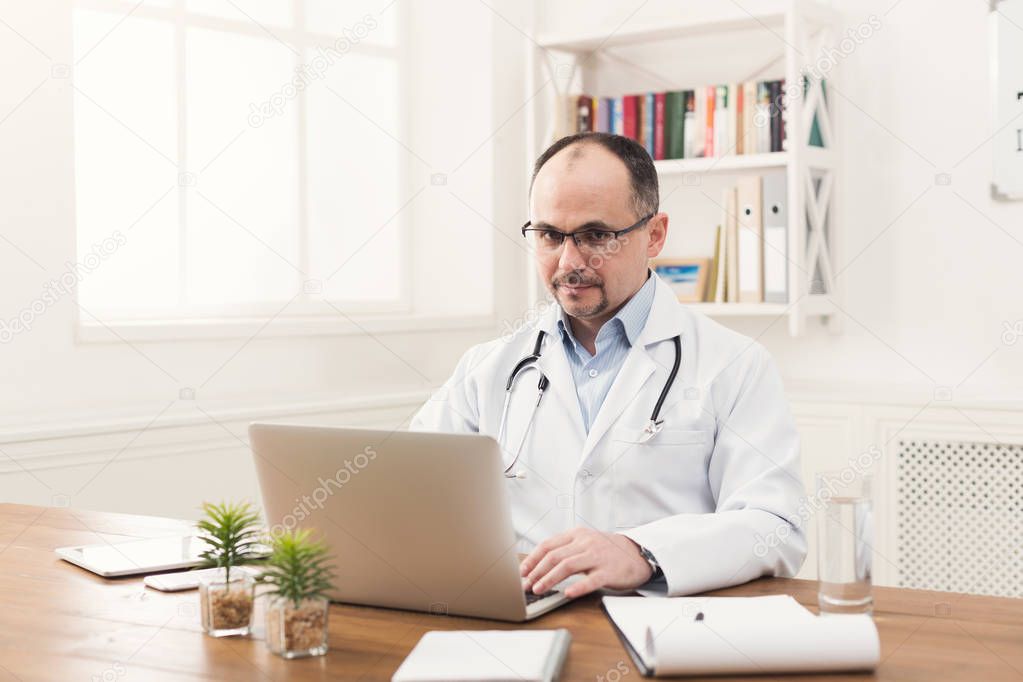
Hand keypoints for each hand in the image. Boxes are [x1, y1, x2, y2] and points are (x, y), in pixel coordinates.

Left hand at [519, 527, 652, 597]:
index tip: (522, 572)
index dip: (532, 559)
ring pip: (568, 566)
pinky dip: (578, 586)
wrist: (637, 553)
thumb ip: (565, 549)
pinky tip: (568, 594)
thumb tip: (537, 564)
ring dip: (549, 579)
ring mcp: (597, 556)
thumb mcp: (584, 542)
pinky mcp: (609, 571)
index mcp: (576, 535)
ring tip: (538, 589)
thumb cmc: (606, 551)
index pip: (548, 545)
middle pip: (555, 556)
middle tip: (526, 585)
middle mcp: (585, 543)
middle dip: (537, 572)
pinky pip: (591, 579)